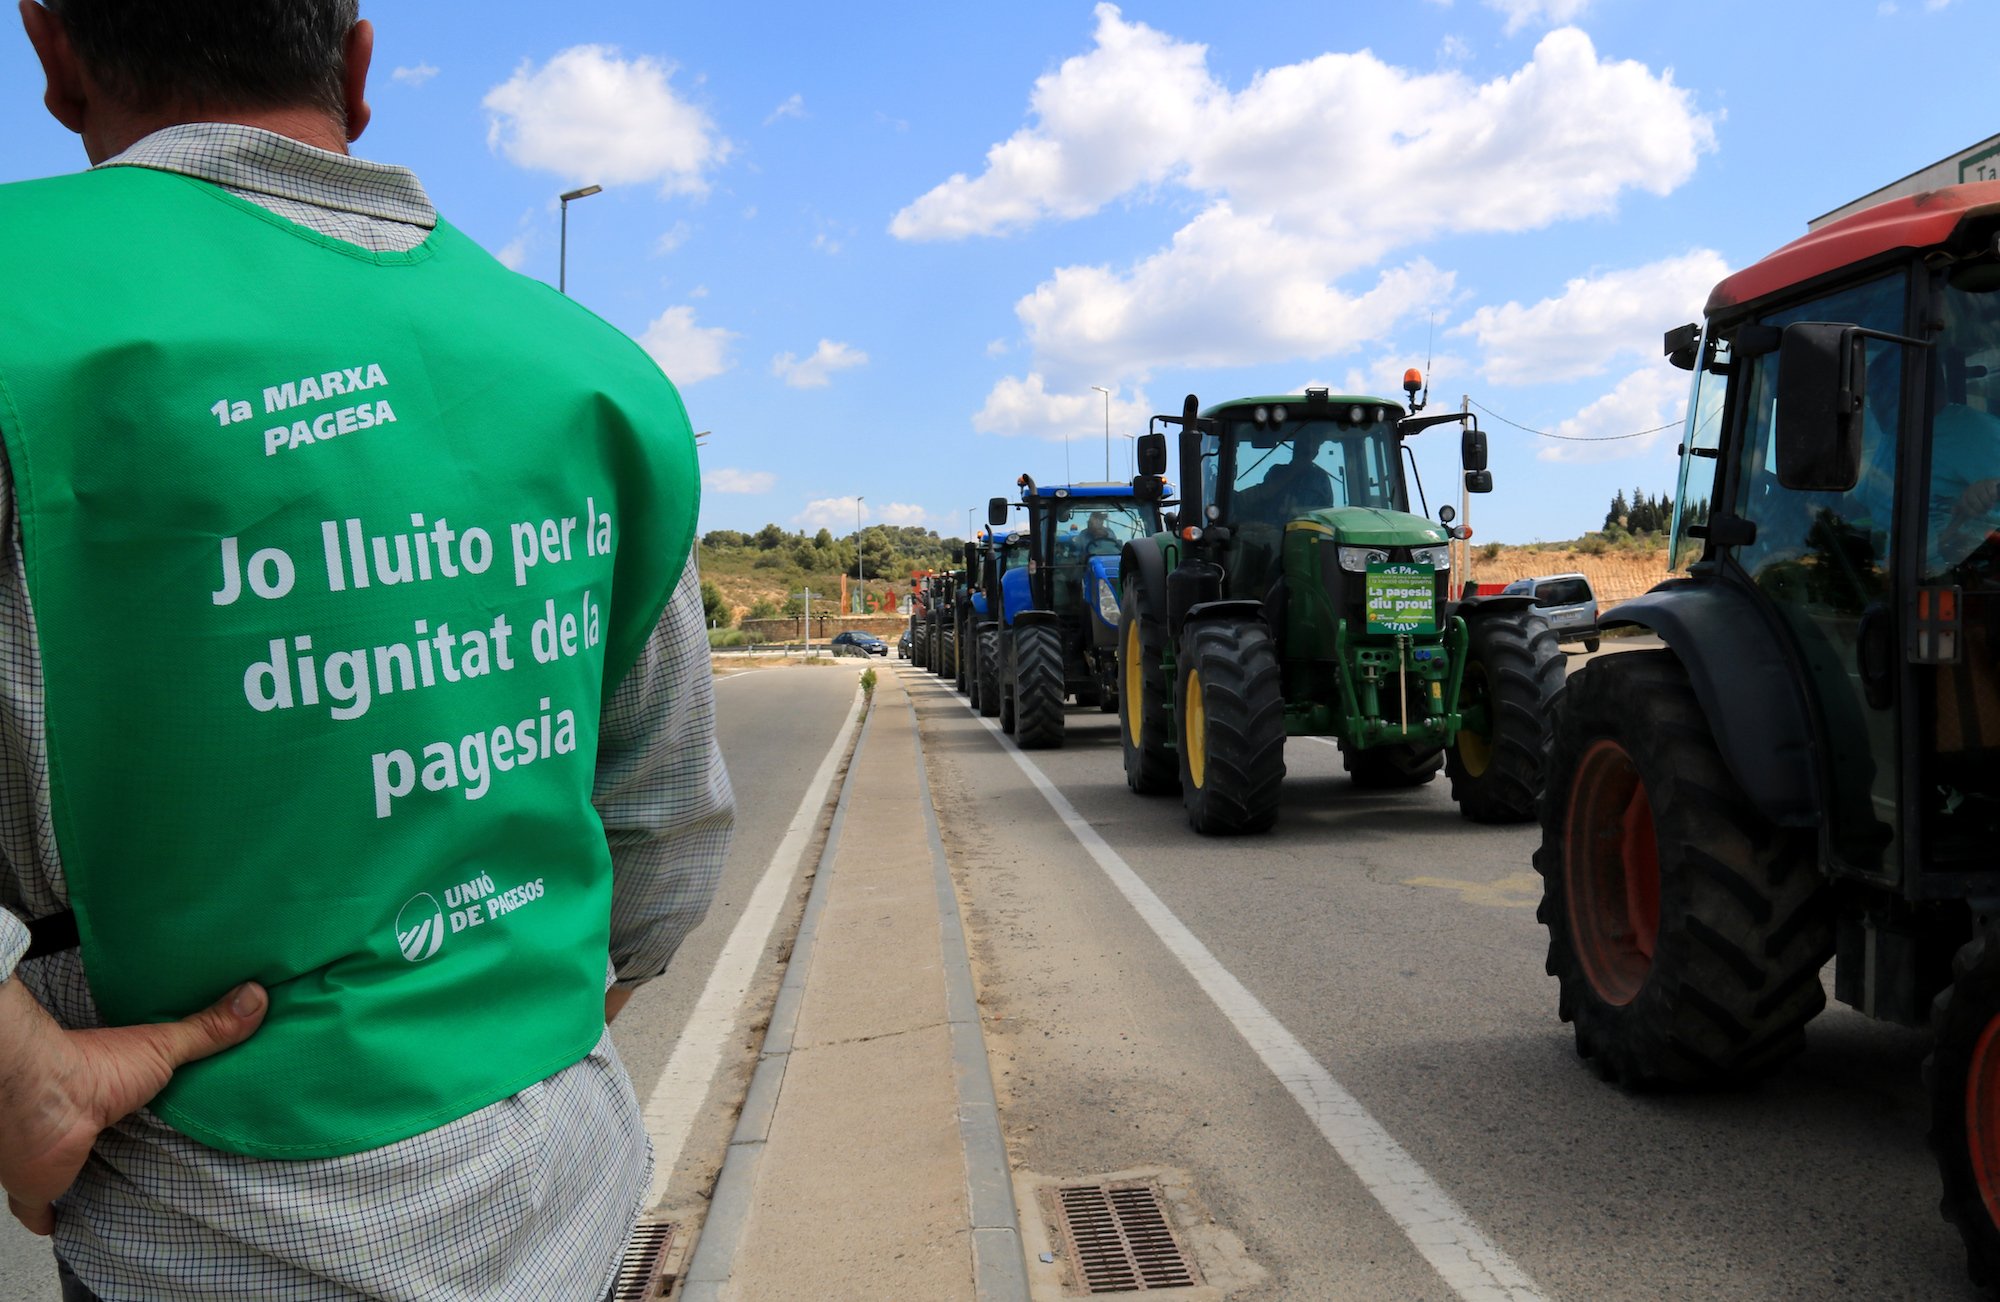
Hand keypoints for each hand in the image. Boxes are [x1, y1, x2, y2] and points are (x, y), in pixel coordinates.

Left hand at [0, 977, 265, 1234]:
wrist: (46, 1106)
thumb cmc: (97, 1069)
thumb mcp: (164, 1044)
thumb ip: (208, 1028)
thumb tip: (257, 994)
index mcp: (106, 1079)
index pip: (125, 1086)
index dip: (137, 1092)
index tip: (160, 1102)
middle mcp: (77, 1116)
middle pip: (102, 1129)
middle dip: (119, 1138)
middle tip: (152, 1150)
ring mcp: (59, 1153)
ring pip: (76, 1167)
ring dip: (92, 1175)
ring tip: (125, 1187)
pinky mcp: (43, 1188)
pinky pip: (42, 1207)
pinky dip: (48, 1215)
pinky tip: (59, 1221)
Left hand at [1963, 478, 1999, 515]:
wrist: (1994, 490)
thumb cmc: (1981, 501)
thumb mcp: (1970, 507)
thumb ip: (1961, 513)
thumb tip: (1951, 517)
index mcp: (1964, 495)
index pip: (1963, 505)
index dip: (1970, 512)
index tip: (1977, 515)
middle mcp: (1970, 488)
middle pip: (1973, 501)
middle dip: (1980, 508)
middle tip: (1985, 510)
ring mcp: (1979, 484)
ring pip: (1983, 497)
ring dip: (1988, 504)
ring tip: (1990, 505)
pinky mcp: (1989, 482)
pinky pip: (1991, 492)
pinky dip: (1993, 498)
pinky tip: (1994, 498)